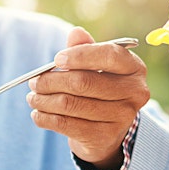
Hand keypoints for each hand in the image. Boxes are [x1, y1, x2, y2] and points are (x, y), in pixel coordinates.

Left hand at [27, 26, 149, 169]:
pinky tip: (38, 113)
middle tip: (34, 81)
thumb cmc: (99, 89)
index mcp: (135, 68)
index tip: (57, 59)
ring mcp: (122, 117)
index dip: (80, 55)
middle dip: (52, 80)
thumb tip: (76, 33)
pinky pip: (66, 125)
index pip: (109, 55)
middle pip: (85, 82)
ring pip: (71, 104)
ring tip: (33, 97)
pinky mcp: (105, 137)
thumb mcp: (96, 66)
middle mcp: (135, 92)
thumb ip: (86, 48)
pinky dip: (46, 118)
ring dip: (44, 100)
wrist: (106, 131)